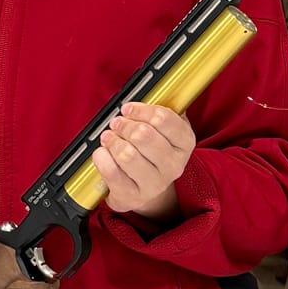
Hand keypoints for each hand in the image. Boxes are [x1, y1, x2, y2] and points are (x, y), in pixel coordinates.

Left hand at [93, 99, 194, 221]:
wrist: (145, 190)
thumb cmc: (151, 155)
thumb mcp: (165, 132)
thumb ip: (160, 112)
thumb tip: (148, 92)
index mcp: (185, 144)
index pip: (164, 119)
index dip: (141, 110)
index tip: (128, 108)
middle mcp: (174, 165)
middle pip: (144, 135)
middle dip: (124, 125)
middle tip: (117, 123)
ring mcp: (154, 184)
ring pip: (127, 154)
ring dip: (112, 141)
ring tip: (109, 138)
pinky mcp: (133, 196)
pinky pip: (111, 172)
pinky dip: (102, 158)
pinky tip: (102, 154)